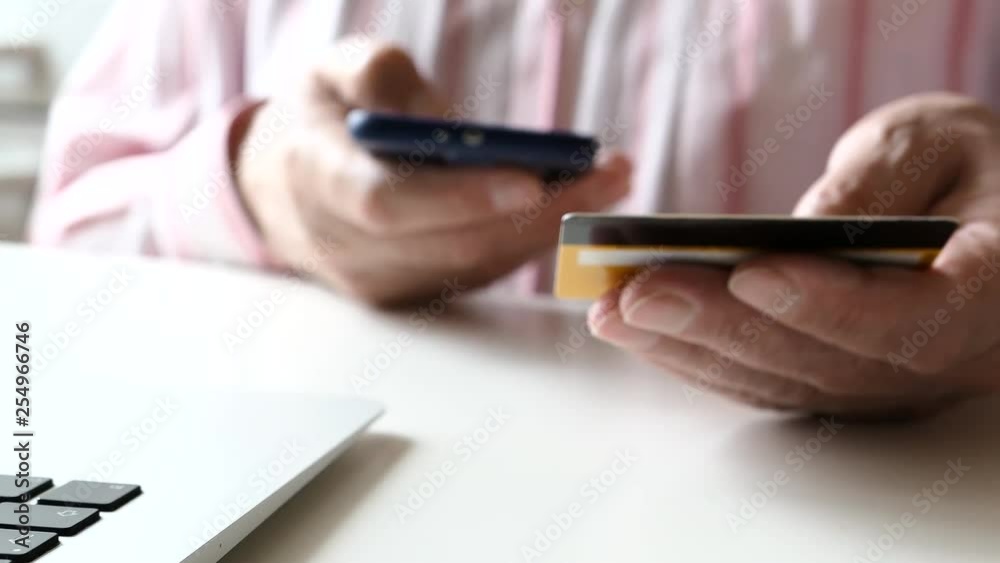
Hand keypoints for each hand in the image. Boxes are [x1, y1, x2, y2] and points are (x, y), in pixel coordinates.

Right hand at [234, 41, 630, 304]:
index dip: (459, 198)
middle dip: (538, 212)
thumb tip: (445, 123)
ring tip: (610, 184)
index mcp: (316, 178)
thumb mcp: (329, 71)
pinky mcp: (409, 293)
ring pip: (475, 265)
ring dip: (549, 229)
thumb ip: (375, 74)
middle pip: (451, 242)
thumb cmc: (317, 121)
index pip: (388, 204)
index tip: (532, 180)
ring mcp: (378, 278)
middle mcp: (345, 243)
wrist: (282, 191)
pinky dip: (529, 242)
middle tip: (609, 176)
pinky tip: (573, 208)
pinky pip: (478, 274)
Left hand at [590, 93, 999, 417]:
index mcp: (994, 291)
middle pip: (825, 362)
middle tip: (636, 294)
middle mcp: (943, 359)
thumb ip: (879, 183)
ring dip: (689, 349)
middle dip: (720, 327)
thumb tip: (803, 232)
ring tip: (613, 309)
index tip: (750, 273)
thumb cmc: (959, 168)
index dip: (830, 306)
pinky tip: (636, 328)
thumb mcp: (936, 141)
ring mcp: (887, 384)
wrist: (977, 212)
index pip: (916, 320)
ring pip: (783, 382)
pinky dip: (695, 357)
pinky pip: (763, 382)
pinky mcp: (837, 385)